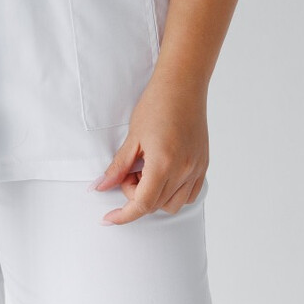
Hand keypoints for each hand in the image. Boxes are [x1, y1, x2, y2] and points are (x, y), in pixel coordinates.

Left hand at [90, 71, 208, 223]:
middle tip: (128, 172)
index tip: (109, 218)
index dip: (123, 215)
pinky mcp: (203, 165)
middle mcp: (184, 171)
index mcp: (164, 164)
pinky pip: (189, 194)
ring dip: (155, 197)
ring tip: (145, 170)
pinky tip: (162, 173)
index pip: (142, 204)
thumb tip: (100, 186)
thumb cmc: (157, 104)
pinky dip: (172, 193)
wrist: (183, 84)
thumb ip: (117, 166)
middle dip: (136, 196)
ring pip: (173, 204)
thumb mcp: (133, 136)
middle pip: (156, 205)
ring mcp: (196, 169)